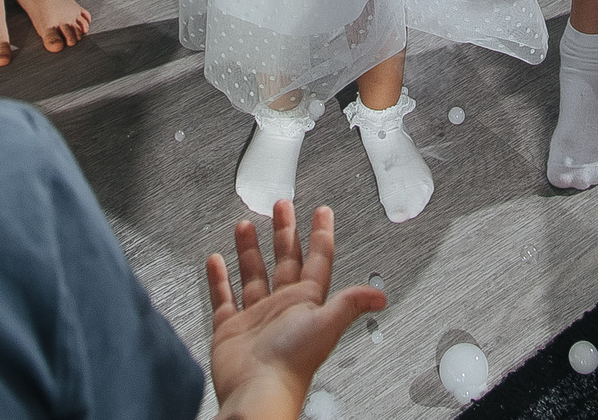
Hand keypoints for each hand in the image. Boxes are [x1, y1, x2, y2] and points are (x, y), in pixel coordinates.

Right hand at [207, 203, 384, 419]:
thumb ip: (350, 303)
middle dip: (284, 232)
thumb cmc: (292, 362)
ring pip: (254, 275)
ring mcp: (256, 317)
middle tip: (281, 206)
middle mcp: (283, 307)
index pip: (317, 260)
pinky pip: (224, 298)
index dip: (320, 235)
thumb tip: (381, 295)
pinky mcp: (231, 329)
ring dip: (250, 250)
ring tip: (245, 225)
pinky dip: (219, 279)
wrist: (258, 391)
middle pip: (284, 260)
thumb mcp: (326, 322)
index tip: (321, 212)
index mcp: (306, 302)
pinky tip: (216, 262)